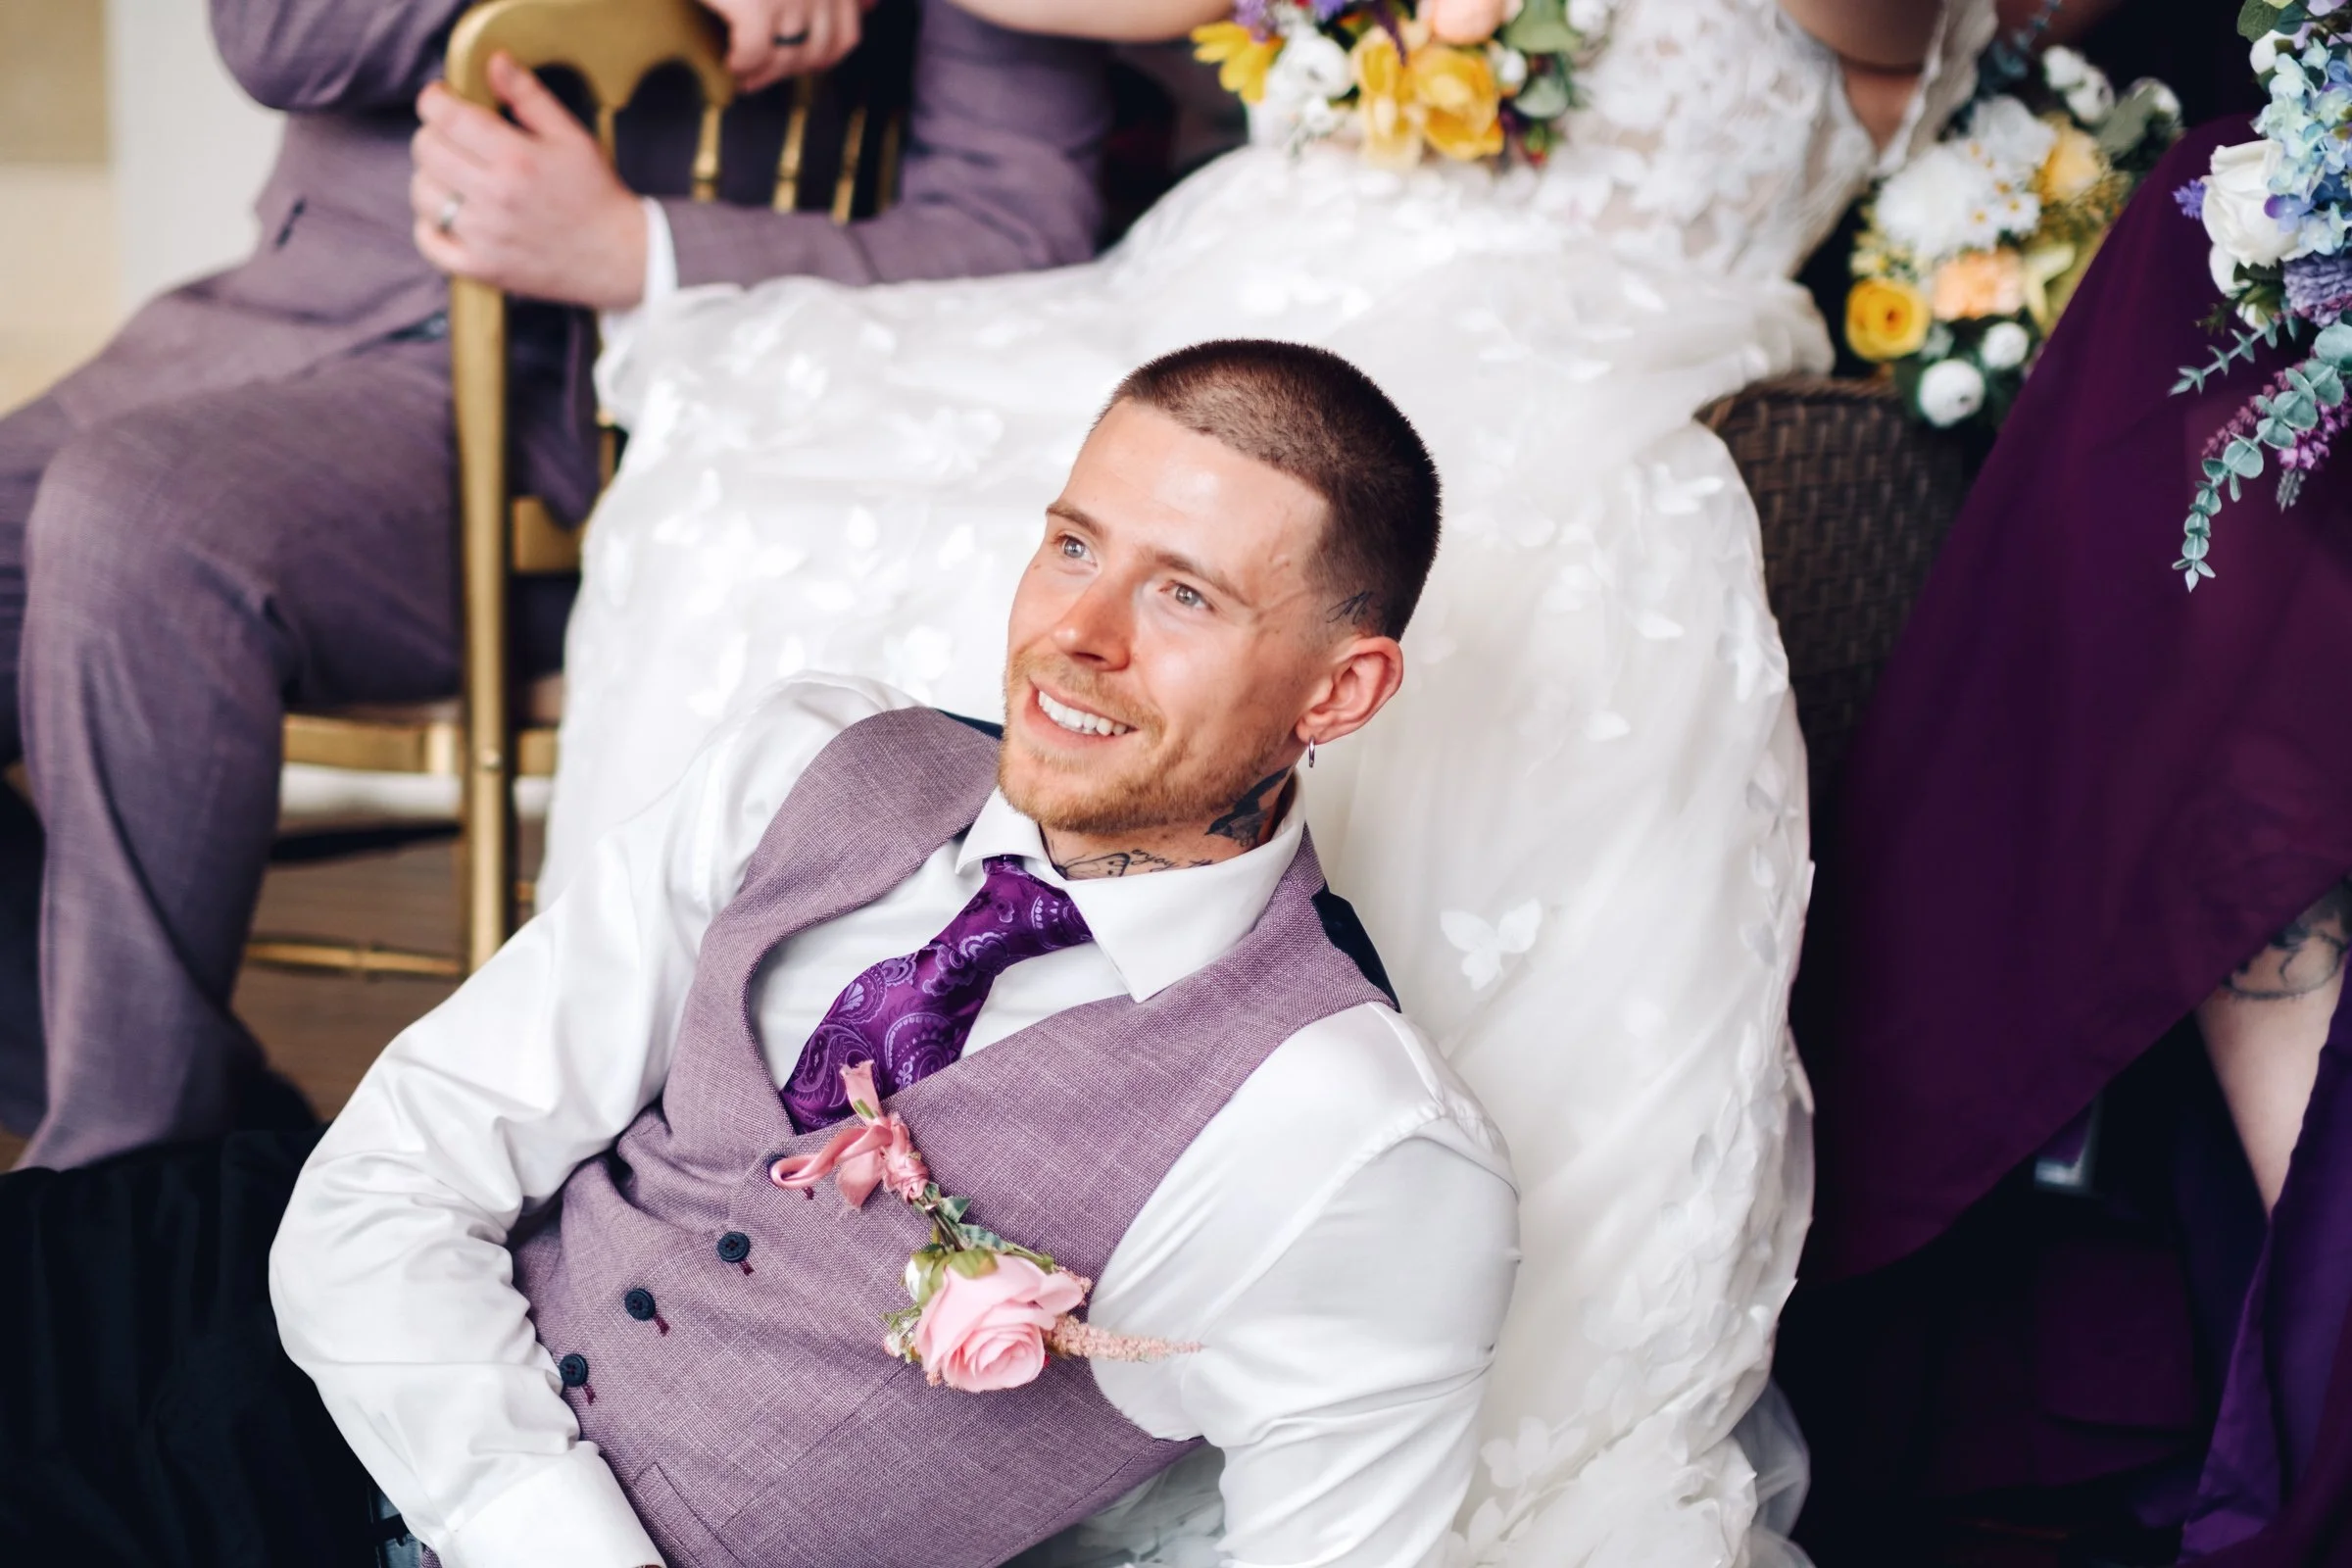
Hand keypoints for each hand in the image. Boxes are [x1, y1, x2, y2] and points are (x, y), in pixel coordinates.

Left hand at [410, 53, 648, 310]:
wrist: (618, 257)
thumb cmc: (596, 194)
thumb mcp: (571, 136)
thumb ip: (529, 96)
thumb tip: (495, 62)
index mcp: (516, 158)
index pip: (446, 117)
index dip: (434, 100)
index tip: (440, 99)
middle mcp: (495, 196)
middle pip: (427, 150)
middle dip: (433, 134)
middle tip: (453, 138)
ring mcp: (485, 236)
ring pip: (423, 193)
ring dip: (431, 178)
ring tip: (455, 177)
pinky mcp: (482, 268)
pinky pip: (428, 242)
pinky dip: (429, 226)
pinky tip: (450, 216)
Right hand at [697, 0, 870, 91]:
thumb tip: (869, 7)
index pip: (845, 36)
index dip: (820, 58)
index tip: (796, 63)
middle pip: (817, 51)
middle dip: (788, 71)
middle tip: (760, 76)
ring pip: (787, 57)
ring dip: (763, 75)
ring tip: (743, 74)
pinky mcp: (756, 5)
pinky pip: (754, 53)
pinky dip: (741, 64)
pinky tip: (730, 62)